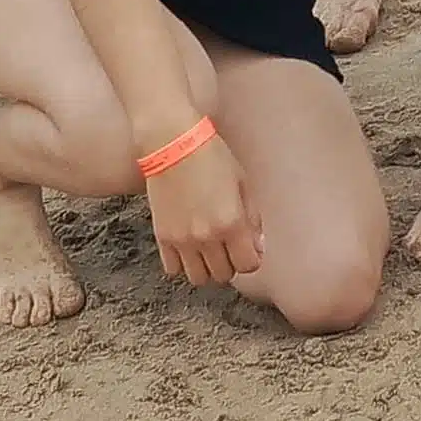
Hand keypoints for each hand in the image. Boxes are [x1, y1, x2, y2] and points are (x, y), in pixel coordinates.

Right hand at [144, 128, 263, 288]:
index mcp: (231, 222)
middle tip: (229, 245)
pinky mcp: (162, 237)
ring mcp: (182, 240)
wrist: (172, 142)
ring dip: (207, 268)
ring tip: (208, 248)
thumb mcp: (242, 182)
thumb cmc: (212, 156)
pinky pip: (174, 270)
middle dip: (231, 263)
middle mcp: (207, 237)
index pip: (249, 265)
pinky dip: (183, 264)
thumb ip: (253, 218)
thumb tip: (259, 245)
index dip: (252, 258)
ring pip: (199, 278)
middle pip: (224, 275)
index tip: (249, 247)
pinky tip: (188, 246)